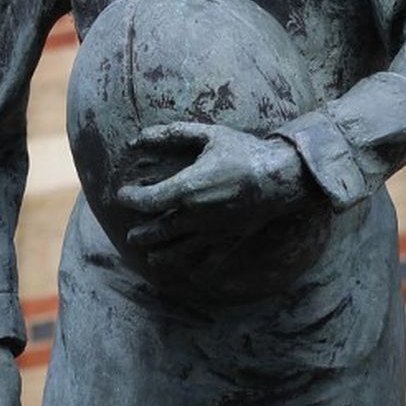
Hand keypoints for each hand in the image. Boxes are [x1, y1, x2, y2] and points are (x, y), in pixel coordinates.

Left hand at [116, 122, 310, 250]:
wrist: (283, 177)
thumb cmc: (243, 151)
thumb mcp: (207, 135)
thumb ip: (171, 134)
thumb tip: (137, 138)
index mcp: (188, 189)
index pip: (148, 201)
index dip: (130, 199)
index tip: (123, 195)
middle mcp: (197, 215)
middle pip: (159, 231)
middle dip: (142, 234)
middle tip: (131, 236)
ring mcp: (214, 231)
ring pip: (179, 250)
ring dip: (161, 254)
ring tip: (150, 256)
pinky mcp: (231, 239)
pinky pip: (210, 260)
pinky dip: (197, 267)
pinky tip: (189, 271)